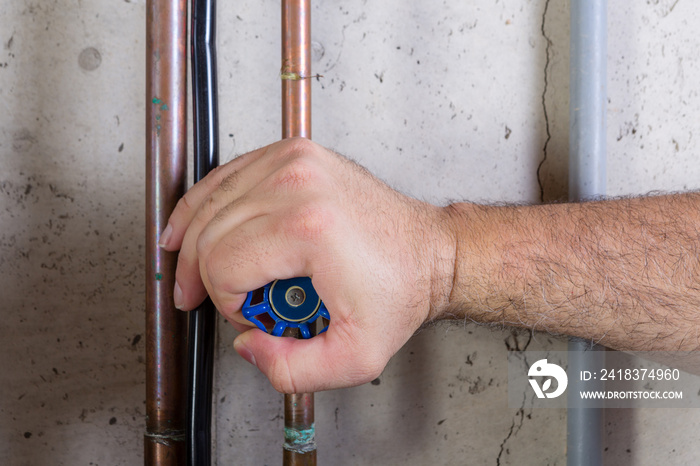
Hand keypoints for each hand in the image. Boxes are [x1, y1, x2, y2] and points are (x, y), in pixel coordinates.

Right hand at [160, 138, 454, 392]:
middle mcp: (296, 184)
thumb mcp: (355, 356)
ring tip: (195, 272)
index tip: (253, 316)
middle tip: (224, 302)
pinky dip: (206, 204)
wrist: (428, 252)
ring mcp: (293, 161)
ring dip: (194, 242)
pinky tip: (193, 224)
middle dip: (205, 278)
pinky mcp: (293, 152)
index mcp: (308, 228)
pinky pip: (226, 177)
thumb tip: (247, 345)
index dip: (227, 304)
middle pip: (209, 234)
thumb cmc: (398, 291)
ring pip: (209, 203)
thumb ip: (292, 370)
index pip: (223, 267)